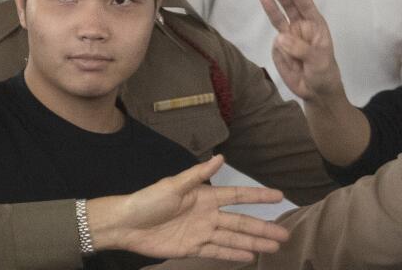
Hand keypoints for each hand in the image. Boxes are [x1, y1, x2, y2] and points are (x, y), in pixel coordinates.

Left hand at [91, 155, 287, 261]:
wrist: (127, 224)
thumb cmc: (147, 200)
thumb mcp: (173, 185)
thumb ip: (198, 174)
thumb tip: (220, 157)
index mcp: (203, 195)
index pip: (236, 196)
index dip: (258, 196)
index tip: (279, 196)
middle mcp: (206, 214)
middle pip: (240, 221)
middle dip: (263, 227)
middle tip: (286, 233)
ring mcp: (200, 232)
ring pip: (233, 238)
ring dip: (254, 242)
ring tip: (275, 246)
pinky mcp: (192, 247)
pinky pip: (218, 251)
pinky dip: (234, 254)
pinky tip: (250, 256)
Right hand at [259, 0, 343, 100]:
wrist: (315, 93)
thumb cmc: (324, 74)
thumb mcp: (319, 61)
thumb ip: (301, 49)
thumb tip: (279, 37)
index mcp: (316, 27)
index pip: (306, 7)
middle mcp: (301, 28)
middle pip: (290, 8)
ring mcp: (288, 38)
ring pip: (278, 19)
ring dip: (271, 7)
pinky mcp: (278, 49)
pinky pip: (275, 46)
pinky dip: (280, 51)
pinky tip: (292, 64)